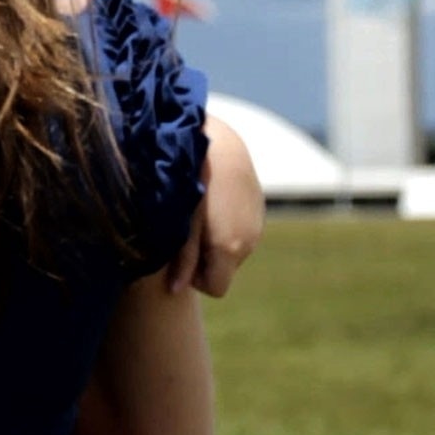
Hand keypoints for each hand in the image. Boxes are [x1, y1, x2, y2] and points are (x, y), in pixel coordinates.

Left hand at [167, 114, 262, 295]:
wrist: (216, 143)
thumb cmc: (190, 184)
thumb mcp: (181, 224)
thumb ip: (182, 261)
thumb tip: (175, 291)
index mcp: (229, 249)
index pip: (216, 288)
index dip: (196, 279)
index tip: (182, 258)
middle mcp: (248, 242)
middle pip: (226, 269)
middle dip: (207, 260)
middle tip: (186, 234)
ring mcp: (257, 224)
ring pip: (235, 248)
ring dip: (218, 241)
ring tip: (199, 213)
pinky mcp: (259, 207)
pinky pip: (242, 228)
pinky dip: (228, 224)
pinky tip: (212, 200)